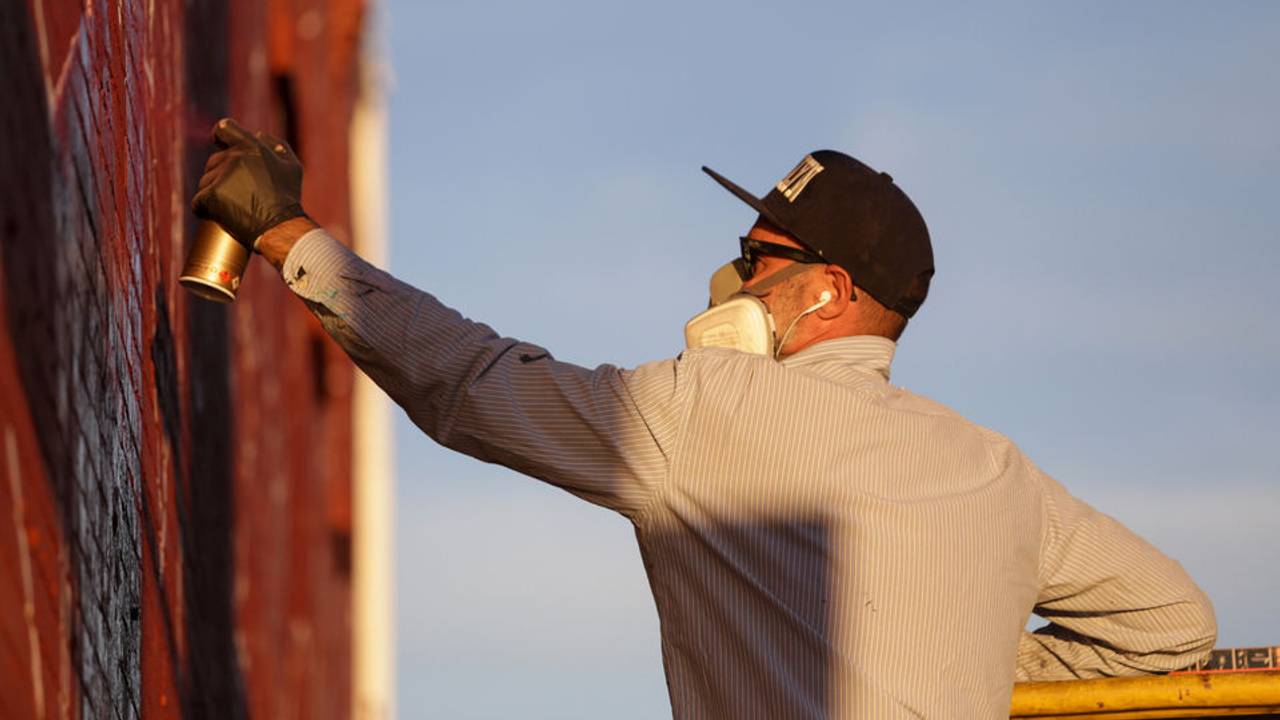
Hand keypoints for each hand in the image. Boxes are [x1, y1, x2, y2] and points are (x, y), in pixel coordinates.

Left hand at [191, 118, 307, 247]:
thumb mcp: (292, 167)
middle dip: (221, 176)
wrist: (280, 228)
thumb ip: (276, 146)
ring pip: (205, 182)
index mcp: (253, 147)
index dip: (219, 135)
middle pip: (213, 161)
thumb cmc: (287, 199)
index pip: (224, 129)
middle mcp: (235, 157)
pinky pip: (198, 201)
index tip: (218, 141)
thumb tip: (258, 133)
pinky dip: (205, 210)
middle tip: (239, 195)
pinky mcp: (211, 194)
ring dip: (213, 194)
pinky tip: (218, 216)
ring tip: (233, 207)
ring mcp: (222, 175)